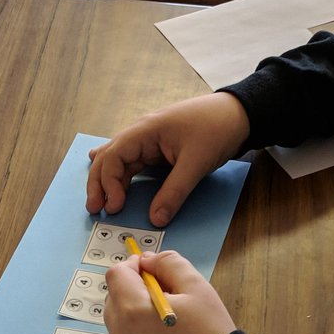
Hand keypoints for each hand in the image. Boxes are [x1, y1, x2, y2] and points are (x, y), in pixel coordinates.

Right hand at [87, 93, 249, 226]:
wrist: (238, 114)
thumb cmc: (216, 128)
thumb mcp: (196, 163)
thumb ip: (174, 192)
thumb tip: (155, 219)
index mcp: (145, 130)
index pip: (114, 156)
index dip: (109, 183)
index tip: (114, 206)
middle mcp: (141, 132)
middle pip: (108, 157)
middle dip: (99, 183)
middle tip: (95, 209)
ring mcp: (148, 139)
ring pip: (117, 159)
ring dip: (107, 180)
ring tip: (99, 202)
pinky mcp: (157, 147)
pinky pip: (131, 161)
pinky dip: (119, 172)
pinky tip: (109, 177)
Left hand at [104, 250, 235, 333]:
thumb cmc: (211, 333)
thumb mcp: (196, 287)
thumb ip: (169, 264)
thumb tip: (147, 260)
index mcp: (132, 309)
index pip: (116, 274)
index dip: (133, 265)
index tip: (152, 268)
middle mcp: (120, 333)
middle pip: (114, 297)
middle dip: (132, 287)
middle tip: (164, 291)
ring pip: (118, 320)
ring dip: (134, 310)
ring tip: (166, 316)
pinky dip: (138, 332)